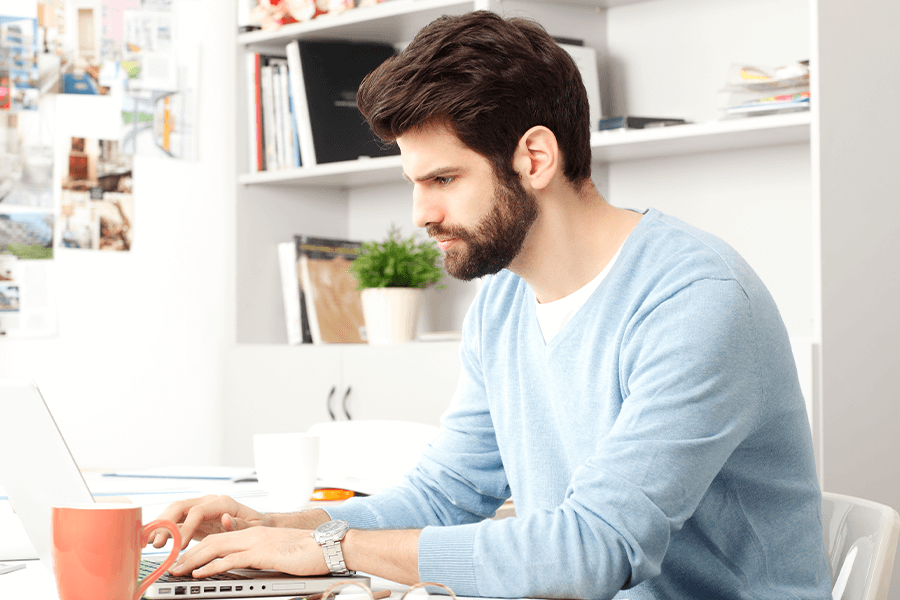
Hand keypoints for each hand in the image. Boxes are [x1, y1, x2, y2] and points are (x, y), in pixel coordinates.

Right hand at [150, 495, 268, 550]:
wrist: (256, 523)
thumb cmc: (256, 524)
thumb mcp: (254, 526)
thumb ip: (240, 524)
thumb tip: (226, 519)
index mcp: (222, 502)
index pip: (198, 511)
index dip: (186, 528)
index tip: (180, 545)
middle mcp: (208, 502)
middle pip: (181, 507)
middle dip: (167, 524)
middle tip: (158, 543)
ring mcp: (199, 508)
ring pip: (174, 512)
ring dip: (161, 526)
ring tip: (150, 543)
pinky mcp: (193, 519)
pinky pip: (175, 521)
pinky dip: (163, 530)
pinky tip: (153, 539)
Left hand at [169, 526, 327, 577]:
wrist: (328, 546)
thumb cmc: (308, 552)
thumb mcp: (277, 554)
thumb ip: (259, 558)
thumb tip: (245, 570)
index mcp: (255, 533)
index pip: (219, 538)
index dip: (198, 549)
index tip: (184, 561)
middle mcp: (252, 534)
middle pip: (211, 541)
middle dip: (188, 554)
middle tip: (172, 567)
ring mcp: (256, 542)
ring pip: (215, 548)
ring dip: (192, 561)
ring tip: (177, 572)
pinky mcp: (262, 553)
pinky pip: (230, 559)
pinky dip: (211, 567)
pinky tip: (199, 574)